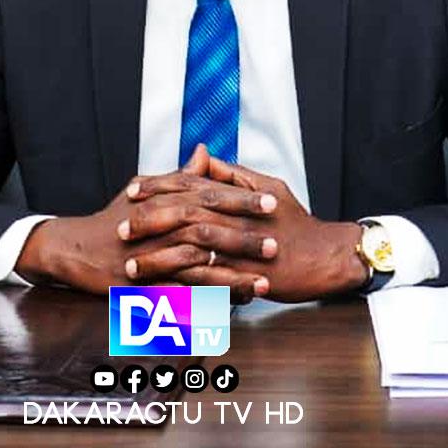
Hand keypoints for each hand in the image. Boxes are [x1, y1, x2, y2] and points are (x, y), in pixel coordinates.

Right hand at [15, 147, 276, 297]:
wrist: (77, 249)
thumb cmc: (113, 218)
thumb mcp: (145, 190)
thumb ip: (179, 175)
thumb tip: (203, 152)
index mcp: (165, 199)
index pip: (210, 194)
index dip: (242, 199)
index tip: (273, 202)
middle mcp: (160, 224)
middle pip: (209, 227)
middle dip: (245, 236)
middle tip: (277, 241)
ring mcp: (153, 255)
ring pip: (199, 263)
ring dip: (234, 272)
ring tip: (264, 278)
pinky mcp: (145, 283)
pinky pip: (182, 293)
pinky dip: (208, 299)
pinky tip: (231, 304)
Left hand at [132, 149, 366, 301]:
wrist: (327, 256)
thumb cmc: (297, 222)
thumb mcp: (268, 186)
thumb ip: (232, 173)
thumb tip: (204, 157)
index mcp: (237, 193)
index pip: (189, 183)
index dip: (158, 186)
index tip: (131, 190)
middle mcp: (236, 216)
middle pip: (183, 213)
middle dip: (148, 220)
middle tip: (120, 229)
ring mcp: (241, 247)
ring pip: (190, 249)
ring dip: (157, 258)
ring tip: (131, 266)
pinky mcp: (245, 276)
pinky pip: (207, 281)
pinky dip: (181, 285)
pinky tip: (159, 292)